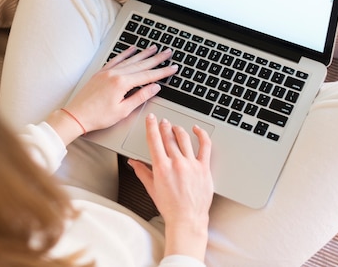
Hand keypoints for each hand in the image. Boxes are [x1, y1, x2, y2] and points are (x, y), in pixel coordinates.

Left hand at [47, 45, 177, 143]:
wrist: (76, 115)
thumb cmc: (98, 116)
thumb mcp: (123, 110)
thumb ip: (140, 97)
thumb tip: (154, 88)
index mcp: (122, 83)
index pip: (148, 76)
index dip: (162, 72)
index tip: (173, 68)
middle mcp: (115, 74)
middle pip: (141, 64)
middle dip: (156, 59)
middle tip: (168, 53)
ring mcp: (107, 71)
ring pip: (130, 60)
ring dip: (143, 54)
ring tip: (154, 48)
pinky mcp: (101, 72)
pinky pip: (116, 59)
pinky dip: (125, 53)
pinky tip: (132, 49)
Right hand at [130, 114, 212, 260]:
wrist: (187, 219)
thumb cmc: (170, 207)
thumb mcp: (152, 189)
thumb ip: (142, 172)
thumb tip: (133, 162)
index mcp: (161, 168)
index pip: (154, 140)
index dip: (151, 126)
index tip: (151, 118)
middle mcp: (176, 163)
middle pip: (168, 137)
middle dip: (164, 126)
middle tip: (162, 121)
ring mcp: (191, 164)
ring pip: (184, 138)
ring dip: (178, 129)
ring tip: (175, 127)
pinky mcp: (204, 167)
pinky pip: (205, 146)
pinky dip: (201, 135)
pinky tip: (197, 130)